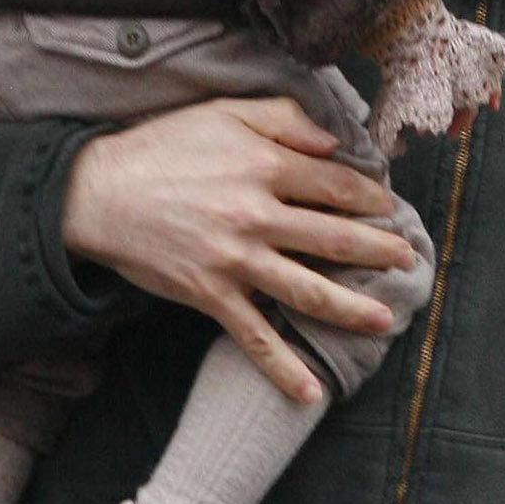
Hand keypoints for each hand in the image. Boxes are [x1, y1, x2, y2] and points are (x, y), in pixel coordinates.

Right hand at [62, 97, 421, 404]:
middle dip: (378, 252)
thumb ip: (284, 118)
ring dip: (352, 309)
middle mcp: (257, 214)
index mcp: (266, 164)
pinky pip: (255, 337)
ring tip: (385, 319)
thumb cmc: (162, 146)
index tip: (388, 208)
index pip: (336, 185)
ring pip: (308, 290)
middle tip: (407, 261)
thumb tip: (332, 142)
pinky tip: (309, 392)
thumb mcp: (224, 111)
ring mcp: (236, 260)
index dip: (369, 197)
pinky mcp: (210, 295)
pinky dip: (283, 368)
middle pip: (335, 238)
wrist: (97, 193)